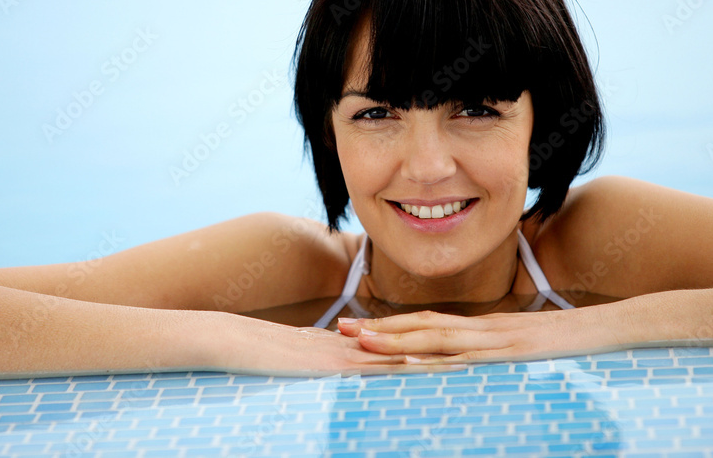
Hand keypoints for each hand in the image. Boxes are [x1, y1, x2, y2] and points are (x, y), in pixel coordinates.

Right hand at [203, 312, 468, 376]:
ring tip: (471, 363)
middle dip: (445, 350)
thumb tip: (336, 365)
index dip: (432, 346)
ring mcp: (342, 352)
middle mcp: (352, 344)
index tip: (463, 350)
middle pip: (409, 346)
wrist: (228, 339)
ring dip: (432, 360)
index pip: (399, 344)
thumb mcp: (298, 360)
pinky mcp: (329, 363)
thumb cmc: (256, 354)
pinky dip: (397, 369)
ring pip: (398, 355)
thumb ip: (320, 359)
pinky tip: (421, 373)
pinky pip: (369, 367)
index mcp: (348, 343)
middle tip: (484, 353)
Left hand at [336, 304, 634, 363]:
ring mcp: (497, 340)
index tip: (361, 331)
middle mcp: (484, 330)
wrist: (615, 327)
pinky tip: (413, 361)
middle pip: (422, 327)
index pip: (429, 324)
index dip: (393, 326)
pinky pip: (468, 356)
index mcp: (485, 329)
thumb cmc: (575, 343)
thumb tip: (474, 366)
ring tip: (361, 343)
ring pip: (437, 338)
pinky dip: (438, 358)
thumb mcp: (530, 349)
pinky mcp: (512, 351)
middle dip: (381, 331)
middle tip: (343, 331)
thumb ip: (501, 353)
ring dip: (397, 341)